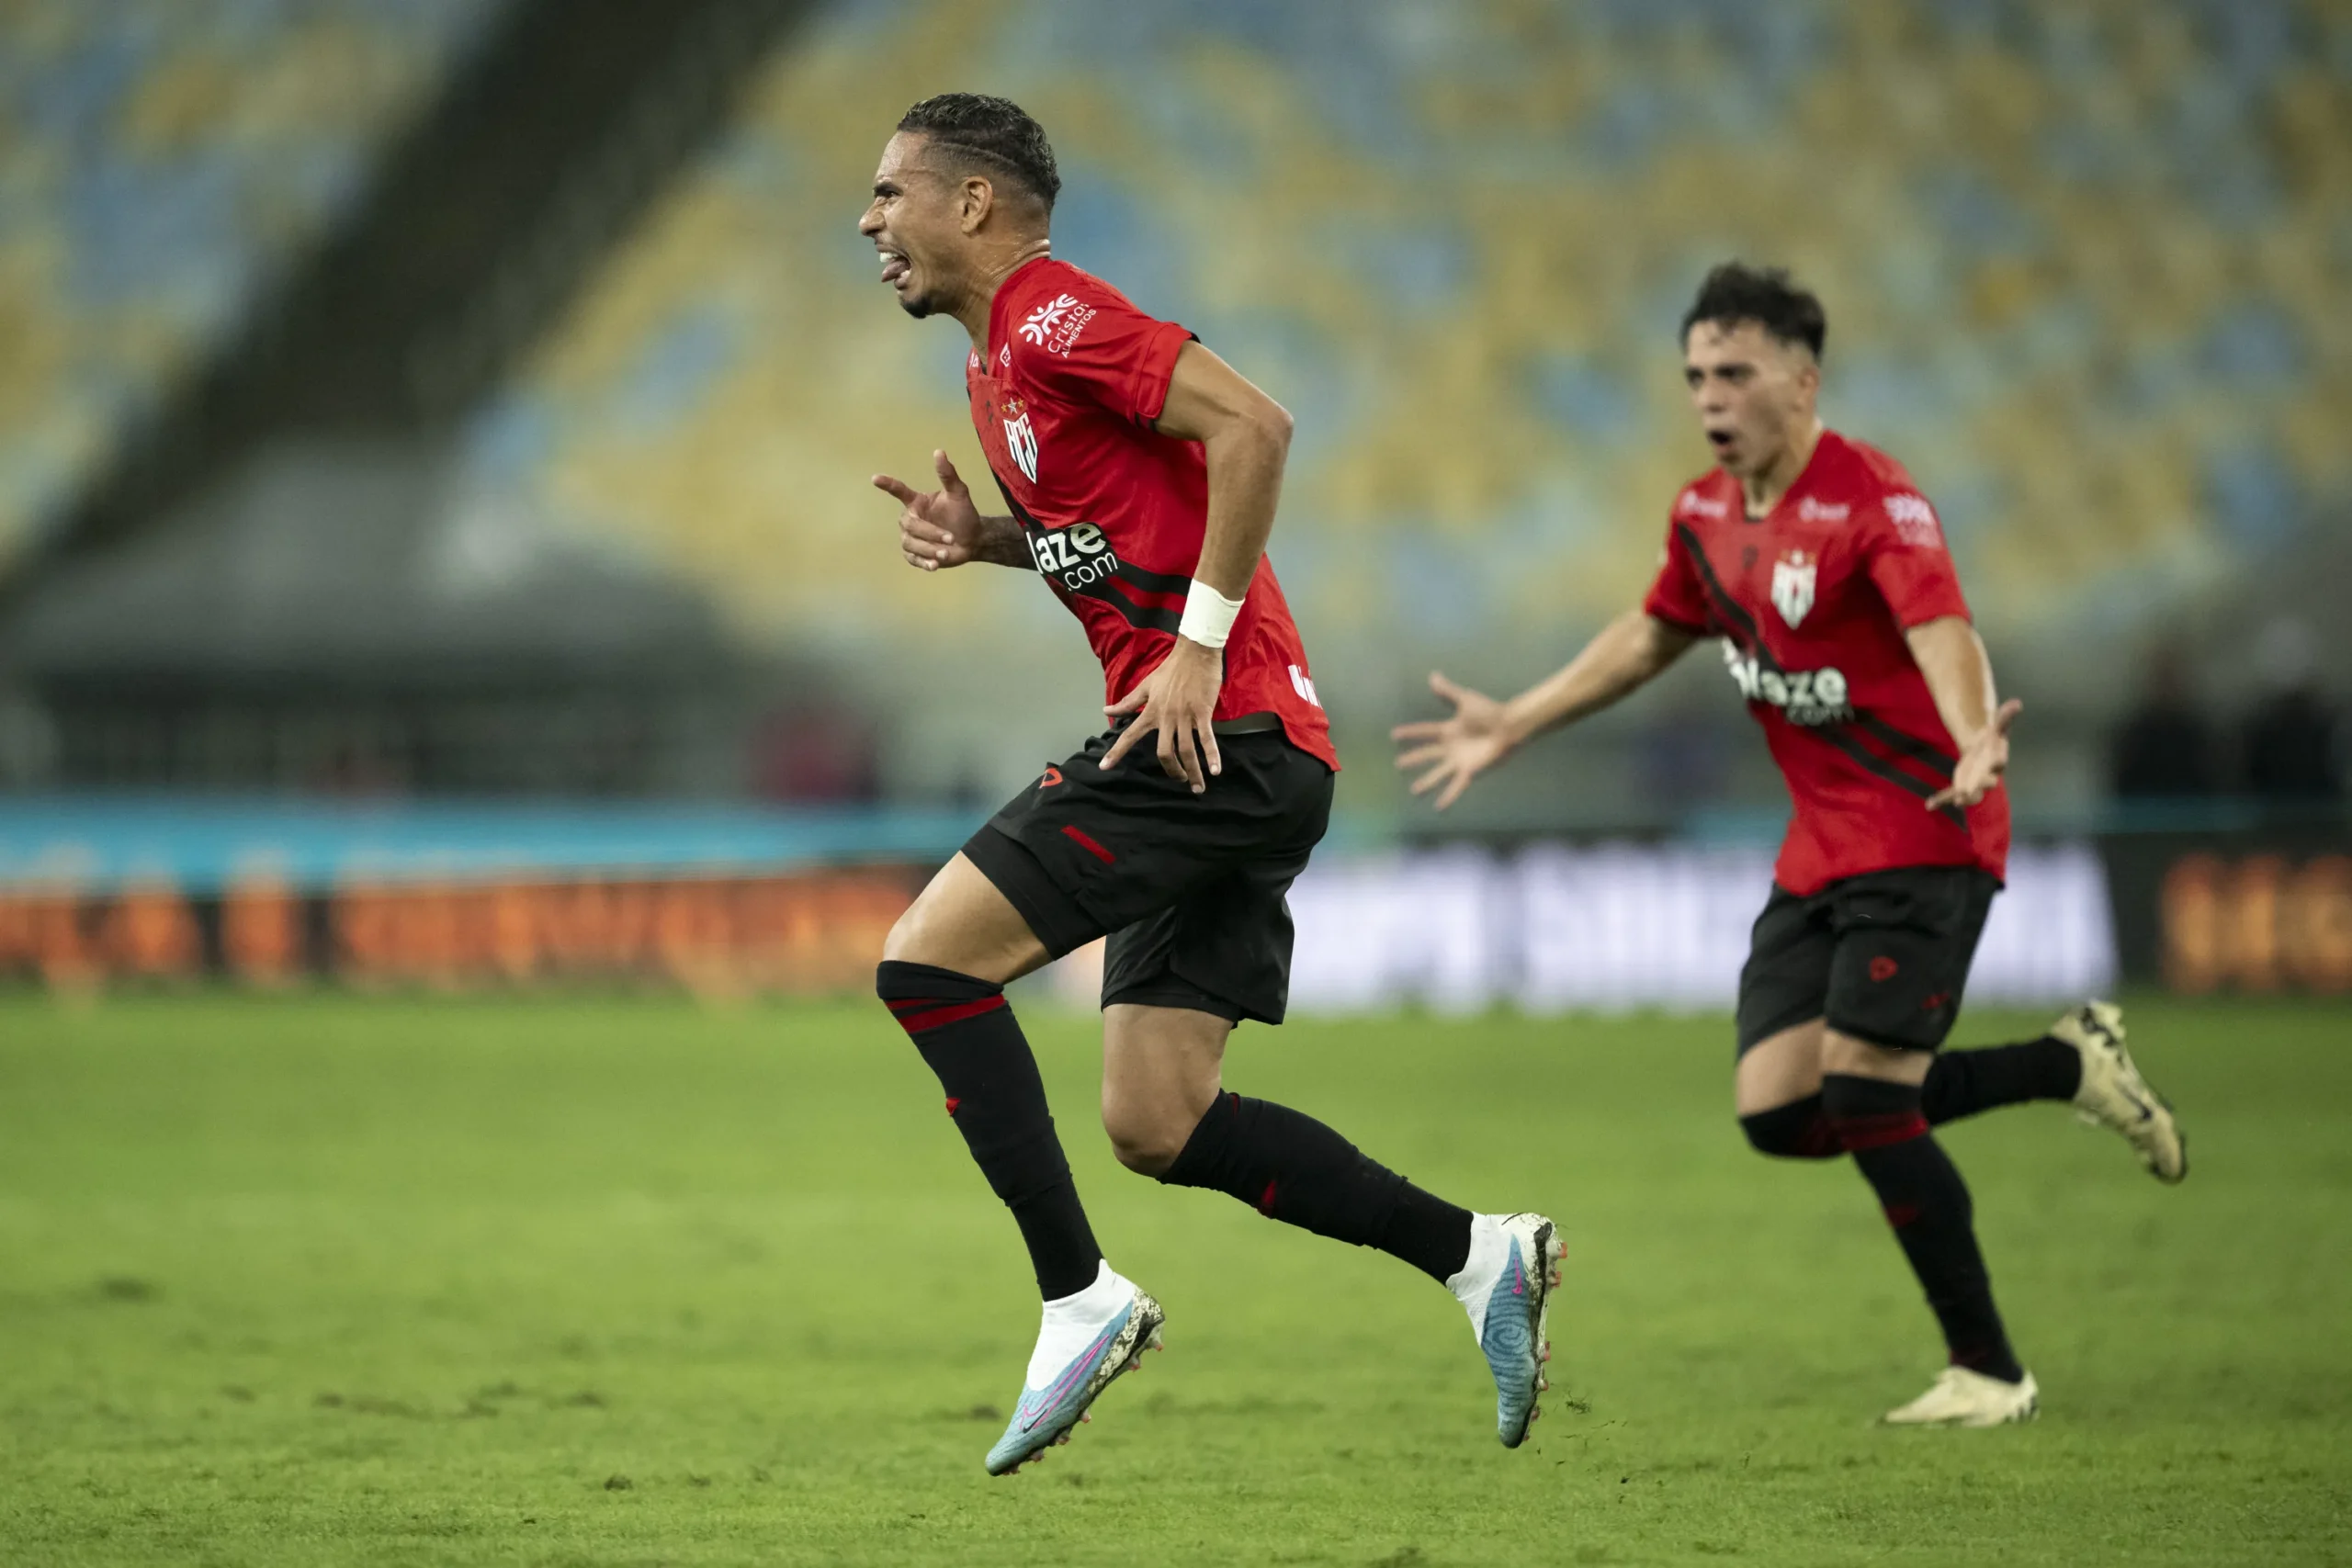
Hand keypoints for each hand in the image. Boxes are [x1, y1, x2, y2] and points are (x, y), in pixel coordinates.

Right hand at [873, 450, 987, 570]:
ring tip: (947, 552)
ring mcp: (912, 538)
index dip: (888, 485)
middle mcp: (911, 519)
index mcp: (918, 502)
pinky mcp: (916, 555)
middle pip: (909, 524)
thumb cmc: (964, 514)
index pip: (899, 491)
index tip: (875, 478)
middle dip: (929, 532)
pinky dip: (924, 562)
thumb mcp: (959, 494)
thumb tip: (939, 451)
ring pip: (910, 543)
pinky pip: (913, 559)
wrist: (973, 540)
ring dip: (928, 549)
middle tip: (951, 538)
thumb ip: (948, 475)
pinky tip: (935, 565)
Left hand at [1099, 638, 1222, 792]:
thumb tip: (1106, 712)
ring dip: (1192, 771)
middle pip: (1164, 752)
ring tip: (1197, 786)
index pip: (1129, 735)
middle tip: (1178, 780)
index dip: (1116, 752)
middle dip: (1171, 770)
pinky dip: (1211, 755)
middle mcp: (1165, 717)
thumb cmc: (1171, 669)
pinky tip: (1215, 770)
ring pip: (1186, 750)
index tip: (1104, 767)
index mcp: (1150, 711)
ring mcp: (1184, 716)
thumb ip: (1128, 703)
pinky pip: (1206, 738)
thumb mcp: (1146, 685)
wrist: (1195, 652)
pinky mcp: (1202, 712)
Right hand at [1391, 672, 1513, 809]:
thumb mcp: (1465, 699)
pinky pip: (1456, 786)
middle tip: (1398, 764)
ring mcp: (1459, 760)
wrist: (1509, 726)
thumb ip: (1448, 691)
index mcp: (1449, 730)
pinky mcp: (1469, 771)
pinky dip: (1448, 796)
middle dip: (1413, 759)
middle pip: (1428, 754)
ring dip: (1427, 781)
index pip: (1425, 731)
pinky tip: (1439, 806)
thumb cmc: (1490, 711)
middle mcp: (1451, 747)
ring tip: (1415, 791)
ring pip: (1438, 773)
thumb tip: (1432, 676)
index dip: (1410, 733)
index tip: (1393, 735)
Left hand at [1926, 697, 2020, 810]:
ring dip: (1964, 799)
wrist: (1984, 751)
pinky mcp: (1962, 787)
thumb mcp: (1997, 726)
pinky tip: (1930, 805)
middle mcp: (1989, 775)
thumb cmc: (1993, 738)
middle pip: (1987, 783)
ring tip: (1956, 802)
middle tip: (1967, 792)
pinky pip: (1952, 795)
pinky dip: (1941, 800)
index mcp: (1997, 759)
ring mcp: (1975, 783)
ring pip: (1973, 795)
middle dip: (1978, 786)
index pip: (1998, 763)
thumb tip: (2017, 702)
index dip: (1995, 764)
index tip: (1995, 764)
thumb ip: (2005, 716)